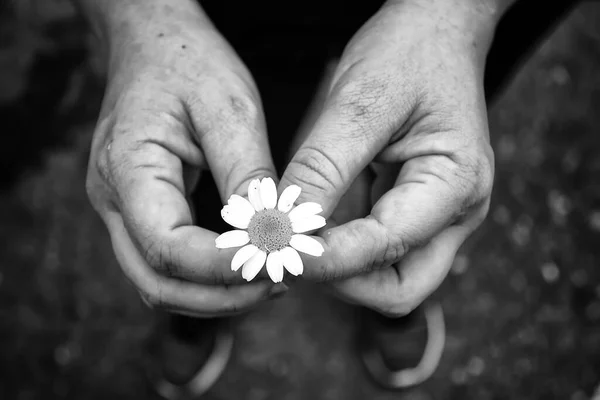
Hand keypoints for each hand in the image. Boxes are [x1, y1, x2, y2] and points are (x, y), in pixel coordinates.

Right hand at [86, 0, 283, 316]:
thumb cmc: (189, 64)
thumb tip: (269, 234)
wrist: (154, 43)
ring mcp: (121, 209)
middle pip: (155, 281)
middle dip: (220, 297)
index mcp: (127, 167)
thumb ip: (247, 173)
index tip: (276, 264)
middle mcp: (113, 198)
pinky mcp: (139, 212)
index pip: (168, 246)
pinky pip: (166, 263)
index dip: (222, 267)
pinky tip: (246, 266)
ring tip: (269, 279)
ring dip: (214, 294)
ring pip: (159, 281)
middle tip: (277, 284)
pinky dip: (206, 278)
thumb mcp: (230, 107)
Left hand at [279, 0, 496, 315]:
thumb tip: (283, 225)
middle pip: (398, 288)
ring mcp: (435, 216)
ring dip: (335, 267)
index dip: (327, 256)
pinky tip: (305, 222)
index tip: (272, 247)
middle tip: (286, 252)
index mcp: (455, 184)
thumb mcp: (361, 101)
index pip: (386, 246)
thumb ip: (324, 166)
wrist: (437, 29)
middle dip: (340, 280)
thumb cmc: (409, 53)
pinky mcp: (412, 210)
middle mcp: (454, 213)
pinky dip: (337, 246)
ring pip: (384, 276)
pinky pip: (373, 250)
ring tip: (289, 235)